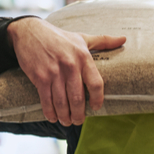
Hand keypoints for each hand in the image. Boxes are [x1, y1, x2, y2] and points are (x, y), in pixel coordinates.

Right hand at [7, 17, 125, 125]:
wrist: (30, 31)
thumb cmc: (59, 37)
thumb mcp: (82, 38)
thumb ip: (103, 41)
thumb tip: (124, 39)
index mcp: (83, 57)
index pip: (96, 83)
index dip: (98, 99)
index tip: (96, 107)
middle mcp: (70, 66)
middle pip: (78, 98)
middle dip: (79, 114)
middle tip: (79, 121)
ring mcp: (54, 73)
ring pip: (62, 102)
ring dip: (65, 116)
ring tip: (67, 121)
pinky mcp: (39, 77)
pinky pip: (46, 100)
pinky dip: (50, 112)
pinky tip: (53, 117)